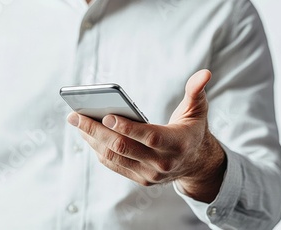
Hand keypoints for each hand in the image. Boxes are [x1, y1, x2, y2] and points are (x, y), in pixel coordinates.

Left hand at [67, 70, 225, 201]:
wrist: (196, 162)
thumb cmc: (193, 129)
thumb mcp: (198, 109)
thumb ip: (197, 90)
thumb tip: (205, 73)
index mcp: (178, 144)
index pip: (150, 137)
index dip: (128, 127)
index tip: (106, 114)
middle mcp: (163, 163)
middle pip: (124, 148)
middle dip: (96, 131)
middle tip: (75, 116)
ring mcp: (150, 174)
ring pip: (114, 157)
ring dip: (92, 140)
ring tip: (77, 122)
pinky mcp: (140, 179)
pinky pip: (114, 165)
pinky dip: (99, 150)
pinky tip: (88, 135)